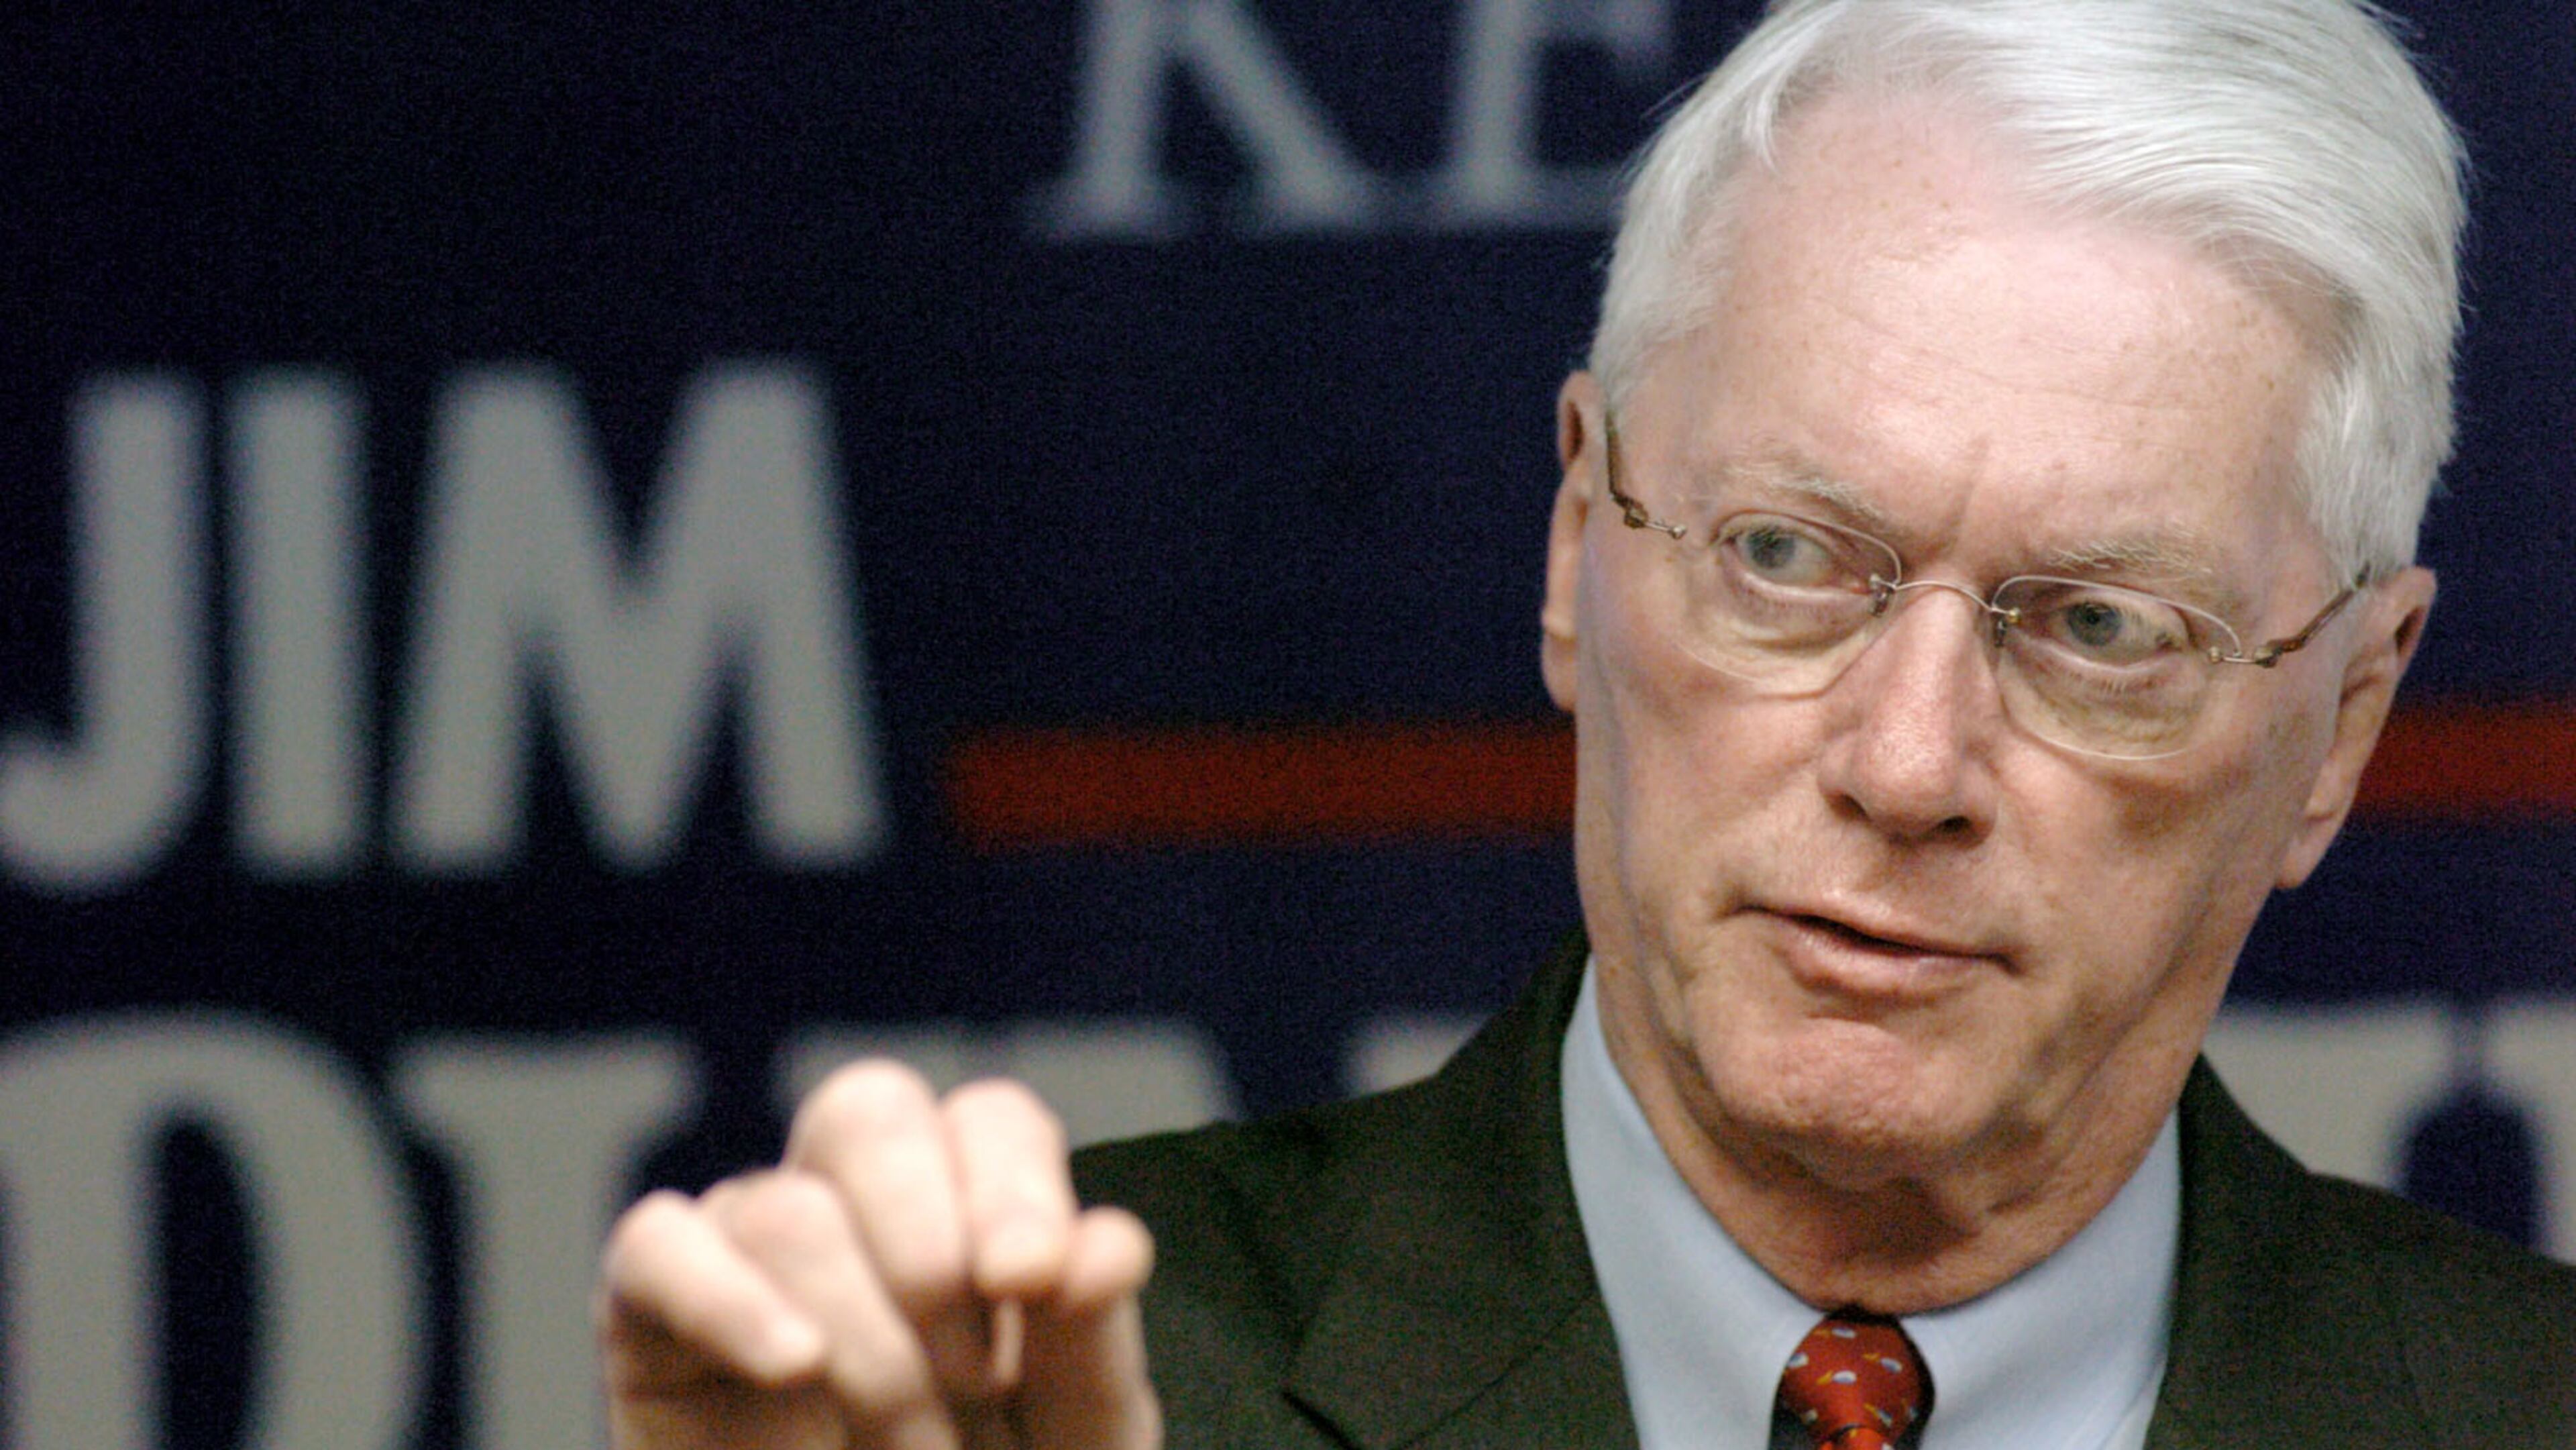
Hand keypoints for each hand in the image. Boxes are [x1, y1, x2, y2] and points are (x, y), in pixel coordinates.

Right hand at [596, 1061, 1160, 1449]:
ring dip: (862, 1340)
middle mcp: (853, 1213)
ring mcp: (746, 1256)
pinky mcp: (648, 1324)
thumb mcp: (1070, 1443)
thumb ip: (1092, 1347)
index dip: (1014, 1184)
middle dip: (927, 1239)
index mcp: (967, 1219)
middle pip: (868, 1112)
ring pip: (784, 1210)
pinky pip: (656, 1247)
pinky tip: (796, 1368)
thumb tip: (1110, 1243)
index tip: (1030, 1280)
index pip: (989, 1123)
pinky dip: (727, 1299)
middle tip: (971, 1381)